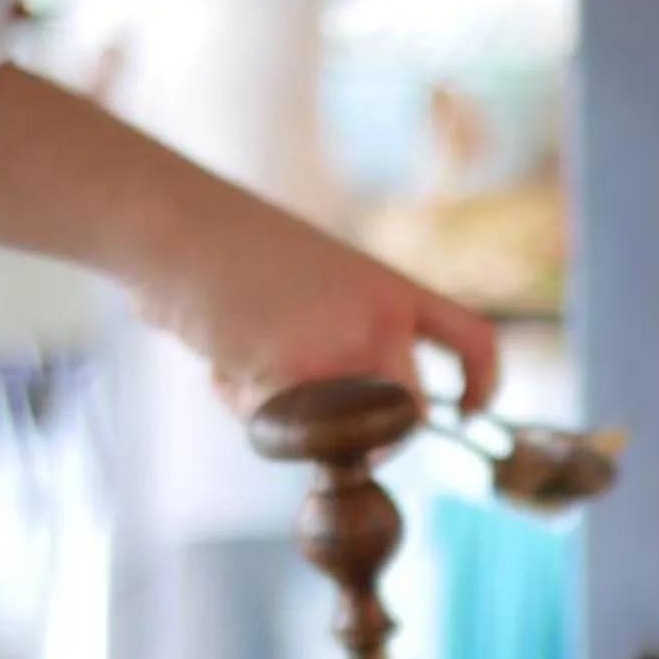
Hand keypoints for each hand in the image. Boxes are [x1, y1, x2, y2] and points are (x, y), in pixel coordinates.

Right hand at [152, 184, 499, 418]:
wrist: (174, 220)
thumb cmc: (230, 247)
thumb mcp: (320, 278)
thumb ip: (348, 333)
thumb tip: (352, 420)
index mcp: (391, 288)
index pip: (473, 340)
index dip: (484, 383)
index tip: (470, 410)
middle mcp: (380, 319)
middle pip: (411, 416)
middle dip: (370, 438)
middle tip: (318, 424)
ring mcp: (341, 348)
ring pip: (339, 435)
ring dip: (290, 416)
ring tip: (246, 360)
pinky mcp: (294, 374)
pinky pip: (281, 431)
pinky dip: (243, 406)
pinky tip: (222, 358)